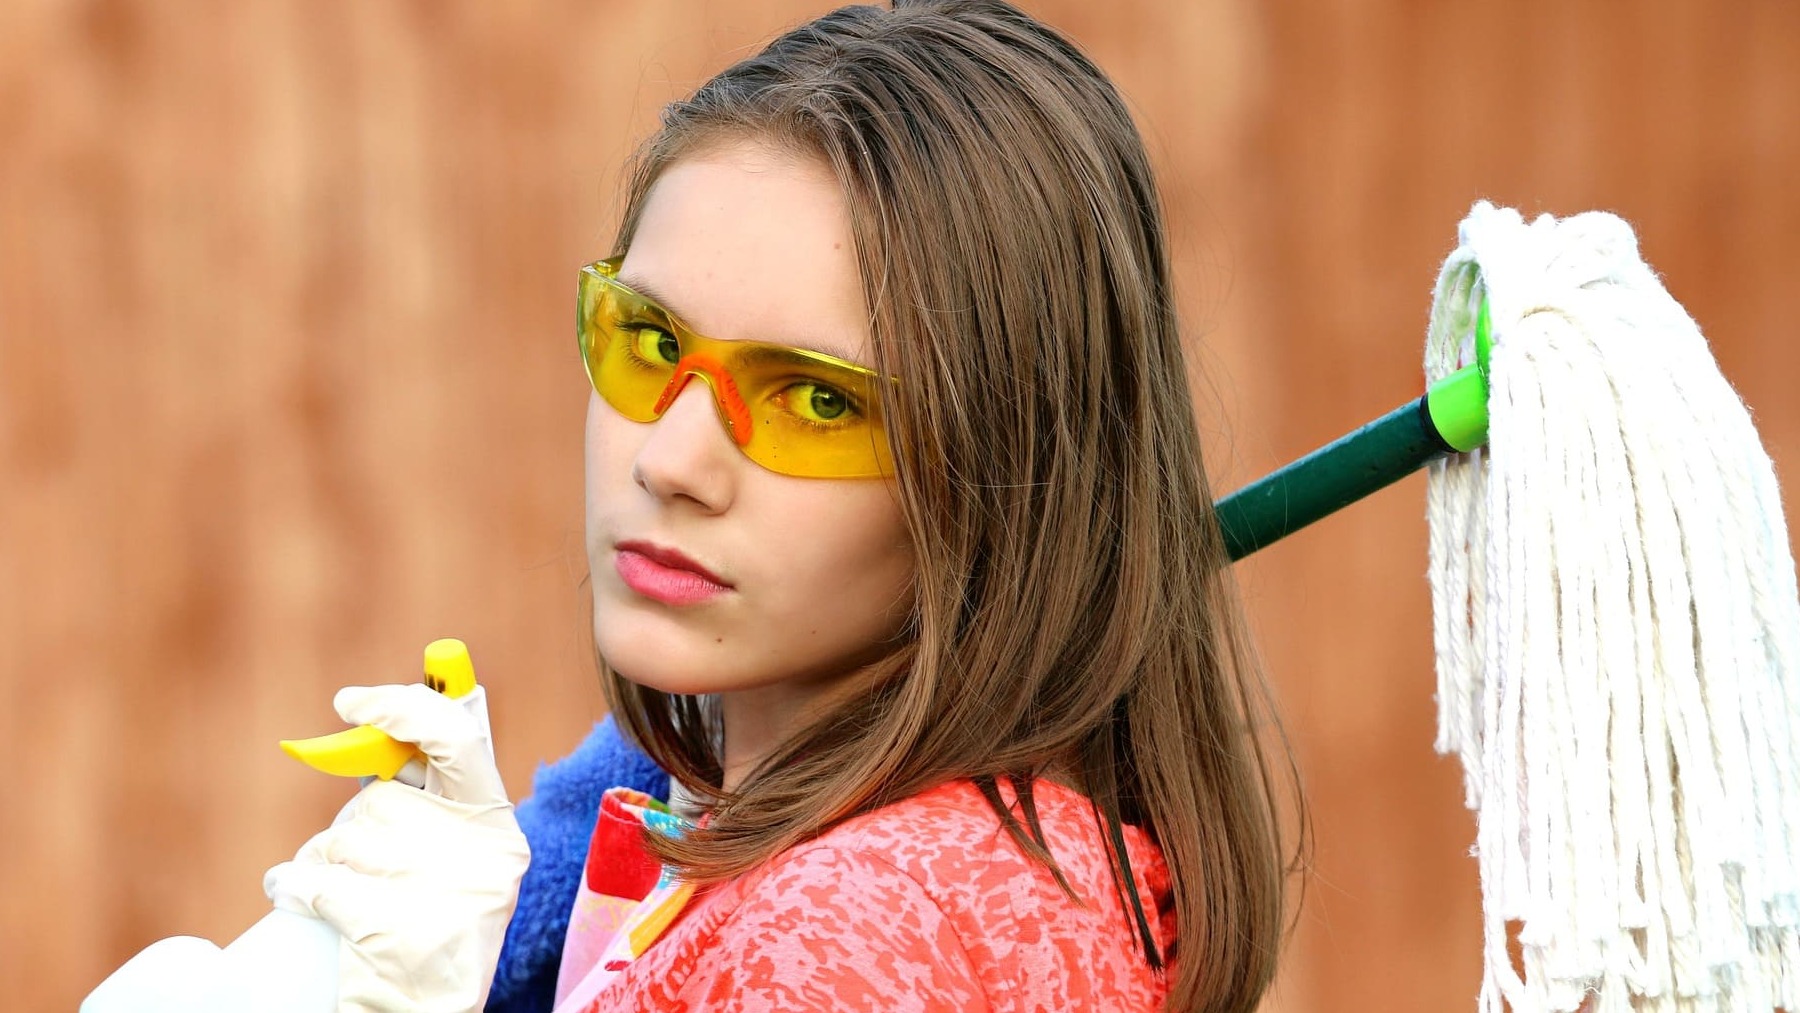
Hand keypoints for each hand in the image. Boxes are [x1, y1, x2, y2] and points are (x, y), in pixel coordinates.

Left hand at [263, 683, 531, 1012]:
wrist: (425, 1012)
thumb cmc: (429, 921)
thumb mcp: (453, 855)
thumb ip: (428, 796)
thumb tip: (373, 727)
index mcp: (496, 826)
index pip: (457, 740)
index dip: (402, 710)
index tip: (350, 701)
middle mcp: (478, 856)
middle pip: (382, 800)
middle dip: (354, 824)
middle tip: (361, 858)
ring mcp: (438, 894)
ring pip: (343, 838)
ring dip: (324, 859)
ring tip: (343, 892)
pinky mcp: (392, 930)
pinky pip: (316, 879)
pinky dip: (295, 885)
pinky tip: (301, 899)